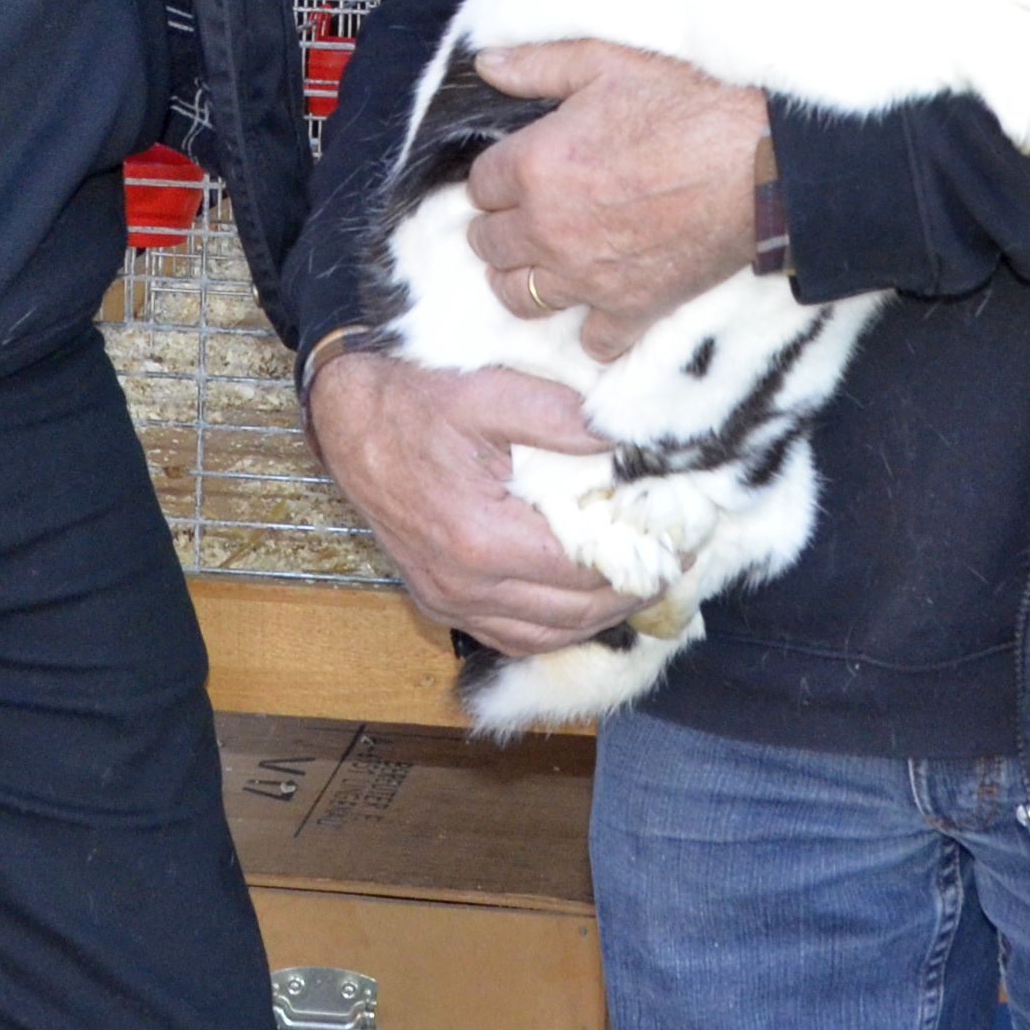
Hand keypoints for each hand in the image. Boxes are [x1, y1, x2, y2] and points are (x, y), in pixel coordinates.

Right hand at [307, 352, 644, 657]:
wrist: (347, 417)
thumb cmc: (418, 399)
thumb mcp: (492, 392)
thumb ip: (562, 419)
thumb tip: (629, 443)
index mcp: (483, 537)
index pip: (585, 574)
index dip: (642, 565)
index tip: (682, 547)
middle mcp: (464, 584)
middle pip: (572, 615)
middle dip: (631, 595)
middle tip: (674, 568)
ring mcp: (447, 598)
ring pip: (543, 637)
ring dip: (597, 621)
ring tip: (638, 586)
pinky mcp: (436, 599)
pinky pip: (507, 635)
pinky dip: (553, 629)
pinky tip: (580, 603)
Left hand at [465, 42, 766, 360]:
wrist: (759, 159)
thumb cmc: (685, 103)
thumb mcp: (606, 62)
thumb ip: (537, 64)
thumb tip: (485, 63)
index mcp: (534, 167)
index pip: (479, 186)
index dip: (497, 177)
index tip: (517, 172)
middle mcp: (547, 229)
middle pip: (488, 244)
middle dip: (500, 227)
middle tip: (525, 215)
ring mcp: (586, 277)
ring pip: (518, 297)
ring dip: (523, 278)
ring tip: (543, 262)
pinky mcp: (631, 309)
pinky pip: (591, 341)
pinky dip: (592, 329)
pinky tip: (600, 306)